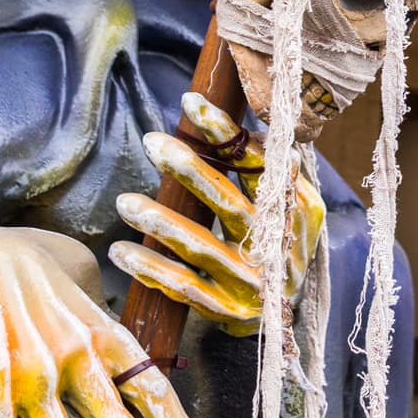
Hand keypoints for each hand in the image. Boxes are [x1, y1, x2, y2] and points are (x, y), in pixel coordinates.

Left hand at [108, 92, 326, 335]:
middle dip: (190, 170)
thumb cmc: (276, 241)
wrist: (281, 314)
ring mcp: (252, 280)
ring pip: (200, 247)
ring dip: (160, 222)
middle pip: (228, 204)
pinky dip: (151, 268)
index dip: (226, 134)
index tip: (191, 103)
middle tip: (152, 141)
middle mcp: (276, 244)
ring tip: (124, 202)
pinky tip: (121, 251)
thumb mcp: (288, 204)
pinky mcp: (227, 311)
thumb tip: (245, 129)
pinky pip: (182, 287)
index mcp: (296, 208)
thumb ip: (270, 170)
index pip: (261, 164)